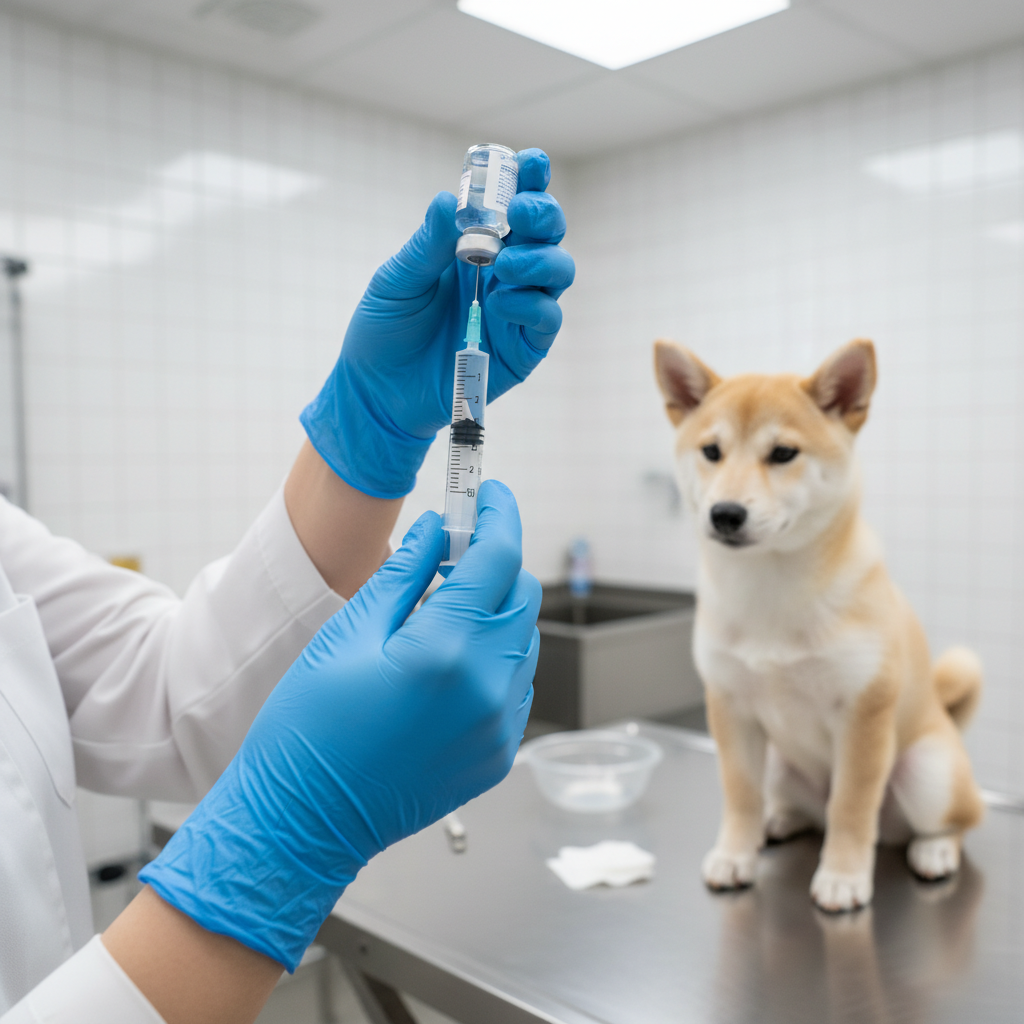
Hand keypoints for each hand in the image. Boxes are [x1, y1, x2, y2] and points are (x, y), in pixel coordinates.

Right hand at [139, 480, 539, 970]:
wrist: (304, 822)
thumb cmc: (310, 728)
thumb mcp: (348, 633)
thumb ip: (405, 574)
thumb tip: (438, 530)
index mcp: (448, 649)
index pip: (498, 557)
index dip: (498, 514)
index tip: (489, 495)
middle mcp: (488, 687)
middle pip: (521, 595)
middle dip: (496, 562)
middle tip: (456, 552)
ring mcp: (499, 725)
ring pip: (523, 639)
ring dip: (495, 611)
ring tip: (443, 610)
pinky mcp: (499, 753)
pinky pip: (516, 684)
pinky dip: (496, 657)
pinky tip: (451, 660)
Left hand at [301, 148, 574, 497]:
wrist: (378, 392)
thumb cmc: (385, 331)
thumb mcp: (398, 280)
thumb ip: (427, 244)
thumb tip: (447, 200)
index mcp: (475, 246)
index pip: (513, 204)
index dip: (528, 179)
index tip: (529, 162)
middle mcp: (505, 272)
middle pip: (548, 232)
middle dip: (542, 213)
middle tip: (518, 215)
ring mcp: (517, 310)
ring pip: (558, 271)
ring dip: (540, 259)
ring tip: (504, 265)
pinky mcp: (522, 349)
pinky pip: (547, 319)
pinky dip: (533, 304)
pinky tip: (501, 302)